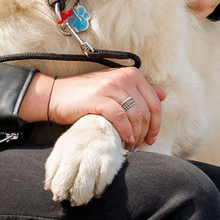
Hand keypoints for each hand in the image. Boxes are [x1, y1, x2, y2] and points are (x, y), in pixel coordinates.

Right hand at [29, 66, 162, 148]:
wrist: (56, 95)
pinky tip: (124, 141)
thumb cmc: (86, 95)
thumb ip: (138, 91)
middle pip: (146, 110)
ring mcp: (111, 87)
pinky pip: (121, 118)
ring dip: (136, 134)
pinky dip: (126, 132)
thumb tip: (162, 95)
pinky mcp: (99, 98)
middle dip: (146, 131)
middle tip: (140, 144)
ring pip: (136, 115)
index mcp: (131, 74)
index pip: (154, 102)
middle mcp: (123, 77)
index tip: (151, 137)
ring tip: (130, 145)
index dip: (156, 123)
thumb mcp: (115, 88)